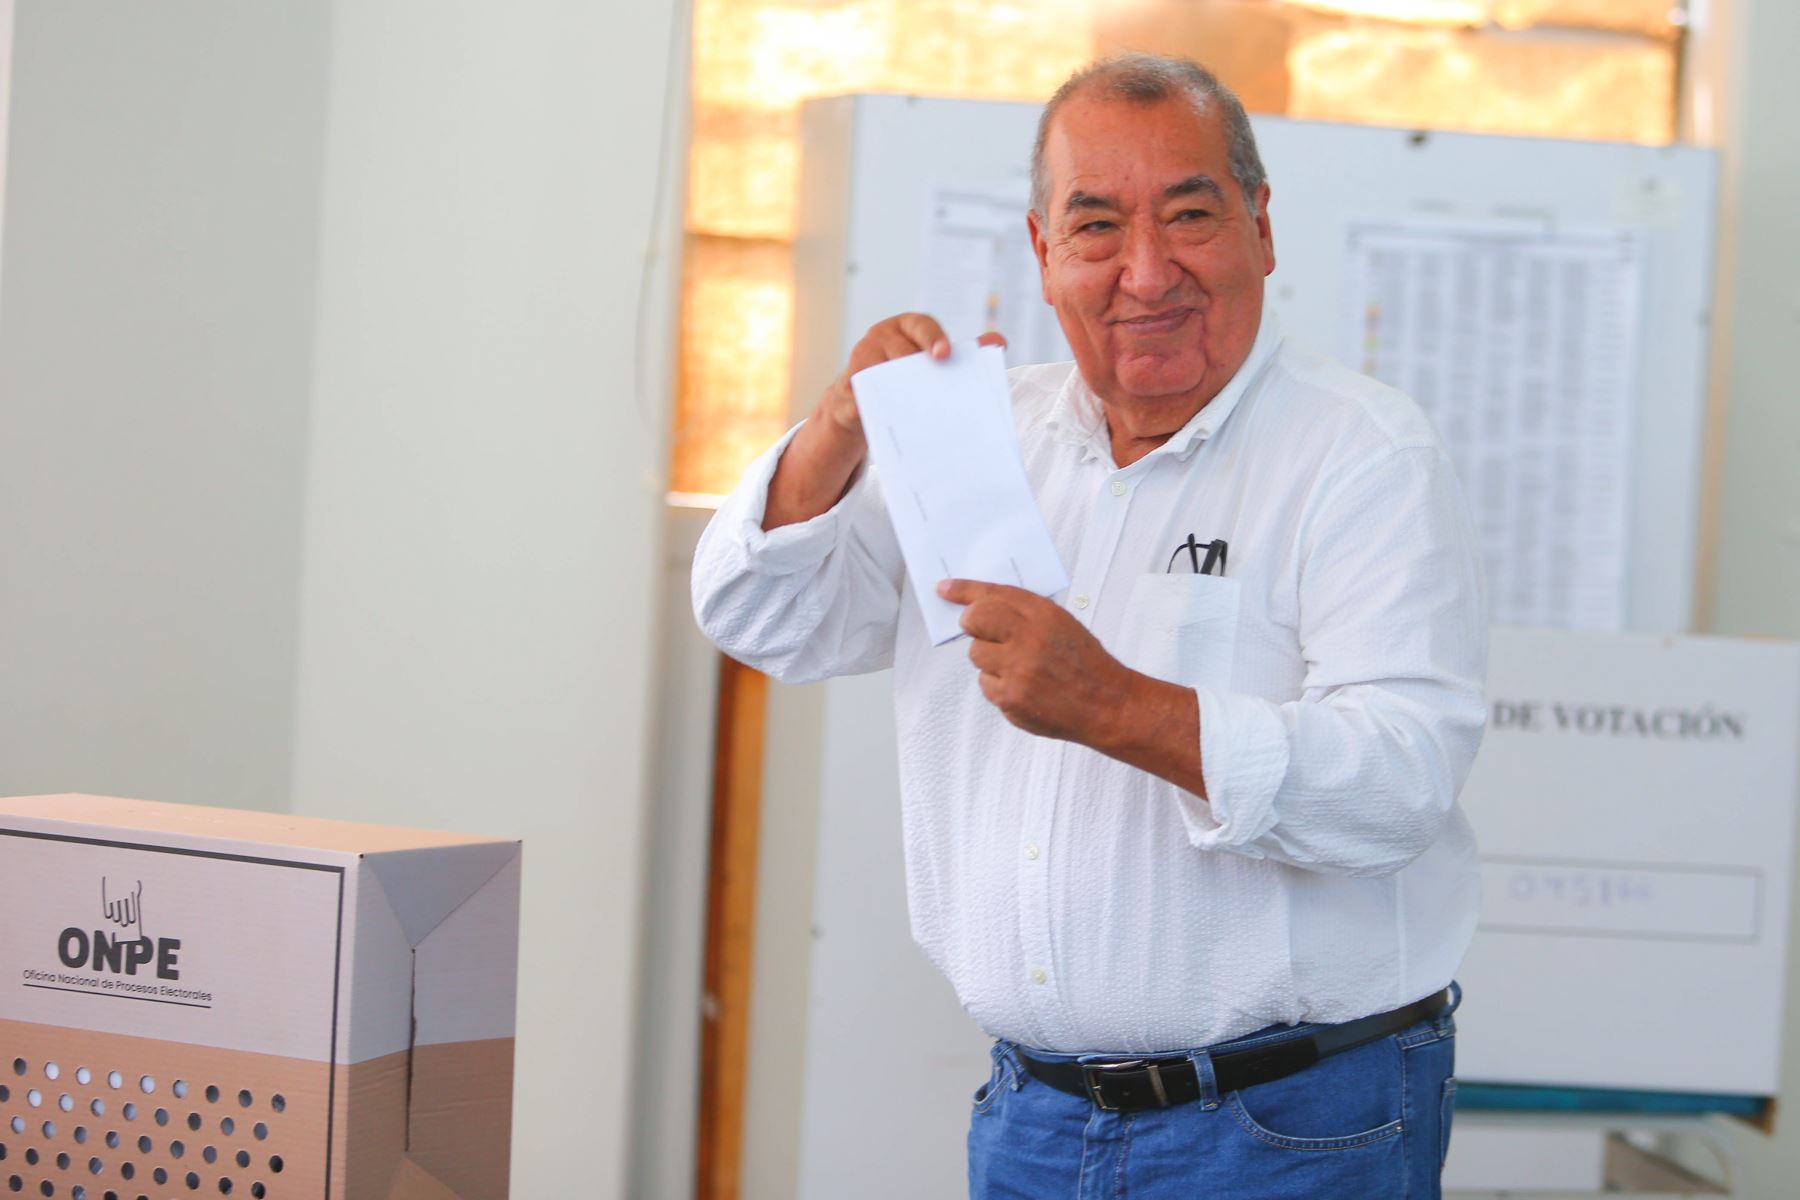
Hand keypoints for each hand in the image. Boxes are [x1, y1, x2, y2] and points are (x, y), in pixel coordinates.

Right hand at [763, 314, 1004, 530]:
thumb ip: (963, 353)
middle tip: (933, 384)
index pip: (921, 325)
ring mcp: (859, 360)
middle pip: (899, 349)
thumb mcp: (930, 361)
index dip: (933, 338)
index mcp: (904, 327)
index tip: (944, 355)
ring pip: (879, 372)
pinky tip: (889, 420)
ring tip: (915, 407)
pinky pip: (860, 397)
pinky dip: (873, 407)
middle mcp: (880, 337)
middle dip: (915, 365)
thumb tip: (999, 341)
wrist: (861, 402)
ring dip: (896, 388)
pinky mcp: (845, 388)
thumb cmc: (905, 377)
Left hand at [936, 579, 1130, 742]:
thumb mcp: (1061, 623)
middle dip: (974, 625)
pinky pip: (986, 685)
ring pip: (977, 655)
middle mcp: (1029, 640)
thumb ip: (1024, 613)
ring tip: (1019, 666)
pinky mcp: (1011, 700)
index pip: (994, 595)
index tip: (946, 589)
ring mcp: (1018, 672)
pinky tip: (1023, 686)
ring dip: (990, 659)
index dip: (965, 590)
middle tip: (985, 632)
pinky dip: (998, 685)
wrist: (1107, 704)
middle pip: (974, 622)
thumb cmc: (1084, 662)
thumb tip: (980, 606)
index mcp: (1044, 615)